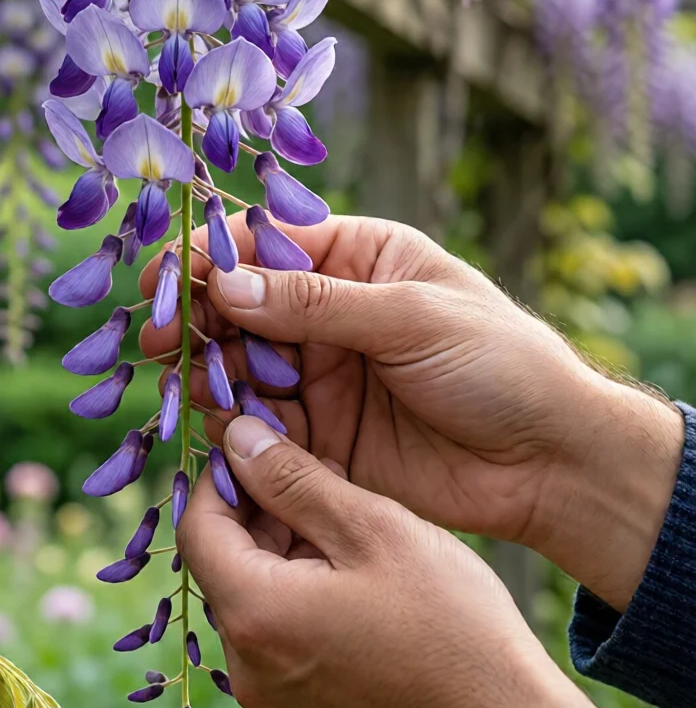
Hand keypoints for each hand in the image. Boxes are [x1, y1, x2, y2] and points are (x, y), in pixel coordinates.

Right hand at [142, 213, 681, 609]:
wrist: (553, 464)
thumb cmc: (500, 365)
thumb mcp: (411, 318)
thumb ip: (316, 303)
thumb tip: (226, 282)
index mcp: (359, 257)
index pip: (267, 243)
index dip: (210, 256)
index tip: (162, 279)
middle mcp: (331, 312)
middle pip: (240, 305)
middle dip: (194, 318)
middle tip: (155, 341)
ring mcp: (323, 375)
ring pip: (240, 365)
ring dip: (206, 372)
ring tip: (183, 386)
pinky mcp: (320, 438)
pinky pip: (259, 425)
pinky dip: (229, 426)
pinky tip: (212, 428)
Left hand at [179, 416, 682, 707]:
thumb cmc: (452, 627)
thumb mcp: (374, 528)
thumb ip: (294, 479)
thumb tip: (238, 437)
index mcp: (254, 615)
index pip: (197, 526)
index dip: (223, 474)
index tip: (263, 444)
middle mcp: (247, 669)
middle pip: (225, 565)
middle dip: (261, 513)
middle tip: (317, 474)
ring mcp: (276, 702)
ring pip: (257, 602)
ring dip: (285, 556)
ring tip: (350, 526)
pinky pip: (282, 642)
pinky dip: (303, 600)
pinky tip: (360, 580)